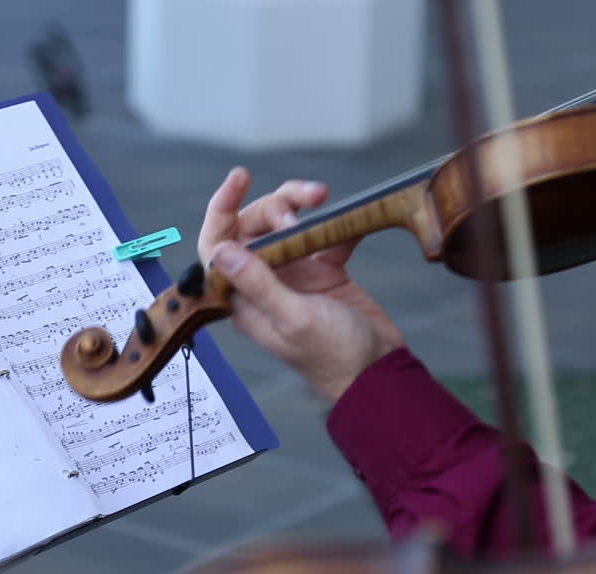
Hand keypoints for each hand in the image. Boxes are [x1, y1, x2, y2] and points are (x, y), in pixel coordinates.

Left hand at [197, 167, 403, 401]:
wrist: (378, 373)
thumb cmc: (334, 357)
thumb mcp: (294, 318)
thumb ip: (259, 284)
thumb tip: (221, 251)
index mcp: (244, 299)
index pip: (217, 247)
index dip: (222, 209)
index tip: (240, 178)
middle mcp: (263, 284)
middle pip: (254, 227)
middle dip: (275, 205)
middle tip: (301, 207)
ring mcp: (294, 276)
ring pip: (287, 226)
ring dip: (301, 206)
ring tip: (322, 197)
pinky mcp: (324, 272)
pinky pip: (324, 236)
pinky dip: (337, 224)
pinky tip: (352, 221)